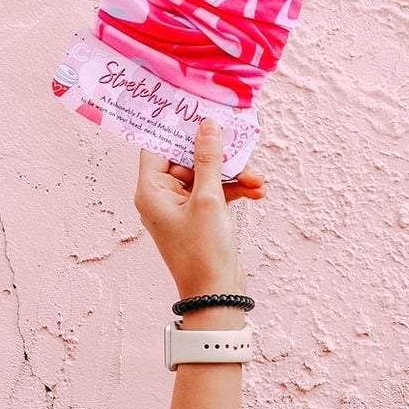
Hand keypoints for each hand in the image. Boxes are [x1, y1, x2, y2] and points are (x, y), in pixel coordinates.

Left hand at [134, 119, 265, 298]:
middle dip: (218, 155)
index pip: (157, 146)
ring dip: (233, 174)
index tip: (198, 111)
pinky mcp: (201, 218)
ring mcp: (182, 208)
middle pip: (187, 158)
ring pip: (207, 175)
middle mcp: (162, 197)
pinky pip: (216, 193)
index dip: (177, 128)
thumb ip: (209, 159)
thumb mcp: (209, 199)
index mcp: (151, 191)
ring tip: (257, 179)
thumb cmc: (204, 253)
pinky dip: (235, 190)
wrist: (217, 297)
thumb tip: (207, 125)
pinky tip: (257, 192)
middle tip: (239, 143)